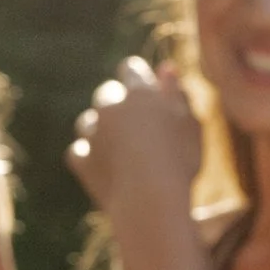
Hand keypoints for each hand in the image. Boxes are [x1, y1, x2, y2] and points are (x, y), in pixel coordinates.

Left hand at [67, 55, 201, 217]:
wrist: (152, 201)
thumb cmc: (180, 160)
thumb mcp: (190, 125)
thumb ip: (178, 94)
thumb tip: (167, 68)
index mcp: (139, 92)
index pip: (130, 68)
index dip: (138, 77)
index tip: (147, 91)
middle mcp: (109, 107)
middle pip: (106, 93)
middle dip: (118, 103)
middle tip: (138, 124)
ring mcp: (92, 134)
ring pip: (88, 121)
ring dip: (100, 128)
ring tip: (122, 148)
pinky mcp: (81, 160)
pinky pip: (78, 151)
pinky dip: (88, 155)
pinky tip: (105, 165)